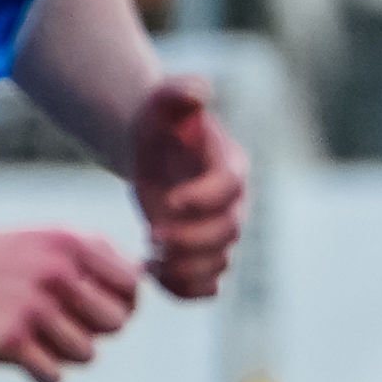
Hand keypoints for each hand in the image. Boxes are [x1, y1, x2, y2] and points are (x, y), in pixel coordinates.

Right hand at [0, 222, 141, 381]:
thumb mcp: (46, 240)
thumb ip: (95, 255)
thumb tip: (141, 279)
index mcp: (72, 244)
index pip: (132, 286)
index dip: (121, 302)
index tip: (95, 307)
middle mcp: (58, 272)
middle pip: (116, 324)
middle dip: (94, 329)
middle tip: (61, 323)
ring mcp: (35, 307)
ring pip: (87, 354)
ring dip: (64, 352)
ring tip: (35, 335)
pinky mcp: (11, 339)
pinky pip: (54, 376)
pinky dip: (41, 372)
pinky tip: (20, 353)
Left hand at [125, 76, 247, 300]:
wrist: (150, 148)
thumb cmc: (157, 122)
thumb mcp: (162, 101)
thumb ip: (179, 92)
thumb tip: (199, 91)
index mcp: (231, 164)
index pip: (230, 188)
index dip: (204, 199)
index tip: (169, 201)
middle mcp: (233, 203)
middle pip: (226, 233)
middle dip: (190, 240)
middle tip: (151, 236)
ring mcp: (219, 232)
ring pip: (218, 265)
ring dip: (184, 269)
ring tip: (148, 257)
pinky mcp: (201, 254)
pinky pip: (205, 286)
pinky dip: (183, 290)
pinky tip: (152, 274)